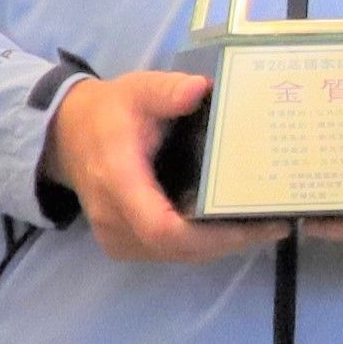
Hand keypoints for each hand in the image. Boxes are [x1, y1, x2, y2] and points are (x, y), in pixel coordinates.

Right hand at [47, 69, 293, 265]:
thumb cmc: (109, 112)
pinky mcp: (125, 244)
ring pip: (177, 255)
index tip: (253, 223)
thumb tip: (200, 88)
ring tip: (262, 226)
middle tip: (274, 224)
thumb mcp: (137, 90)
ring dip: (219, 245)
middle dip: (228, 240)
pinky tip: (231, 227)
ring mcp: (117, 237)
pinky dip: (202, 244)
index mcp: (118, 181)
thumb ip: (166, 91)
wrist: (68, 135)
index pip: (163, 228)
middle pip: (179, 248)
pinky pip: (169, 252)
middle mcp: (115, 219)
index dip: (211, 236)